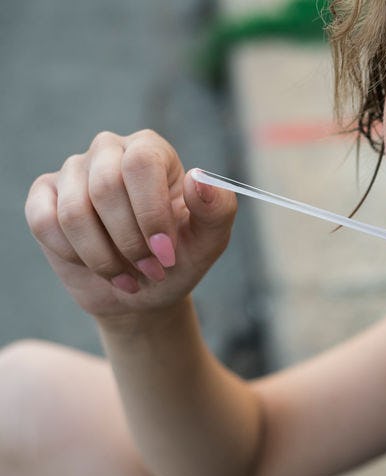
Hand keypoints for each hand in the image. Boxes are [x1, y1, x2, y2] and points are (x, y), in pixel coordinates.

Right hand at [25, 130, 236, 320]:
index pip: (142, 163)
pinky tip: (96, 266)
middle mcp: (110, 151)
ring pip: (75, 212)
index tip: (166, 253)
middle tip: (151, 270)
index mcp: (152, 151)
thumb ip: (217, 209)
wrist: (144, 291)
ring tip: (129, 275)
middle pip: (106, 187)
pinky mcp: (44, 197)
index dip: (151, 213)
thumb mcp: (209, 240)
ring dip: (103, 257)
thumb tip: (199, 180)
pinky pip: (45, 223)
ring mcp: (73, 172)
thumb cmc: (179, 258)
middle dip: (130, 241)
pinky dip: (74, 255)